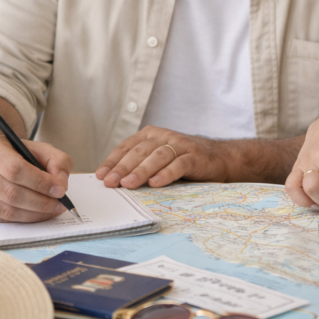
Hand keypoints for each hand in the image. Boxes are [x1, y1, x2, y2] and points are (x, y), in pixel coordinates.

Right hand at [0, 134, 73, 221]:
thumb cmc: (17, 154)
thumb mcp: (39, 149)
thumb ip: (57, 161)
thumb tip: (61, 183)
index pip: (15, 169)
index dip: (40, 182)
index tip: (60, 190)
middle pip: (10, 193)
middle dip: (40, 202)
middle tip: (59, 204)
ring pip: (5, 210)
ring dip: (33, 214)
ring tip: (52, 210)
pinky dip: (22, 219)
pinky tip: (36, 214)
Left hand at [95, 126, 228, 188]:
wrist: (218, 157)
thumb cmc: (182, 161)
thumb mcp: (158, 159)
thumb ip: (140, 164)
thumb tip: (112, 180)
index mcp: (151, 135)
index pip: (127, 146)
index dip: (113, 161)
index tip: (100, 176)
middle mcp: (164, 136)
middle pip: (140, 151)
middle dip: (123, 167)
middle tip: (110, 182)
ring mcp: (180, 145)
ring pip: (157, 156)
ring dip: (141, 170)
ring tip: (128, 184)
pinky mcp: (195, 156)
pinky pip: (179, 164)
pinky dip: (166, 173)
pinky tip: (156, 183)